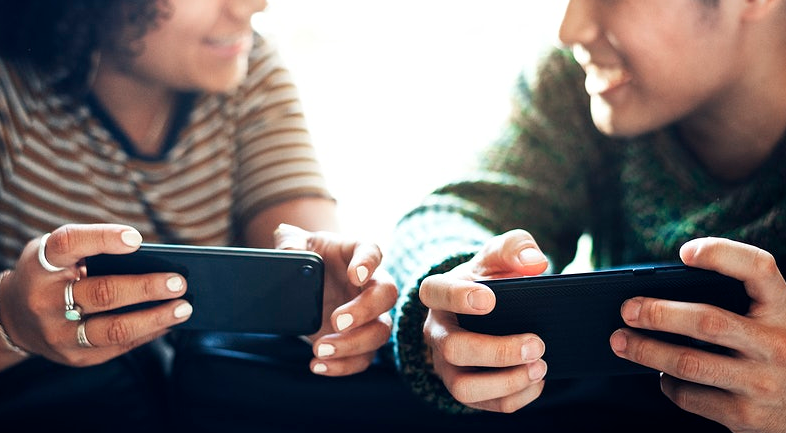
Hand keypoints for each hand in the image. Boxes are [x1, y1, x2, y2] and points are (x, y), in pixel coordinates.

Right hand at [0, 223, 191, 368]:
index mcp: (42, 264)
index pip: (70, 244)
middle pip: (102, 293)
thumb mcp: (56, 252)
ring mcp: (58, 333)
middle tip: (179, 281)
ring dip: (156, 318)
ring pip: (114, 328)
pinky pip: (119, 347)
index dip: (103, 239)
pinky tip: (169, 322)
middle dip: (147, 287)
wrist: (14, 317)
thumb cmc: (51, 274)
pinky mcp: (74, 356)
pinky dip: (149, 333)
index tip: (136, 239)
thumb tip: (150, 257)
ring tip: (184, 308)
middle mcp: (46, 299)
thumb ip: (92, 248)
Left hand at [274, 224, 397, 375]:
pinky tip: (317, 365)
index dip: (368, 263)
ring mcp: (369, 314)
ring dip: (353, 344)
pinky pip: (363, 357)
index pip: (372, 252)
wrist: (305, 280)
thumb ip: (290, 243)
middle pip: (386, 295)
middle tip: (336, 321)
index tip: (355, 275)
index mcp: (357, 252)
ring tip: (320, 349)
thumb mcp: (293, 242)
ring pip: (381, 331)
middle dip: (364, 310)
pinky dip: (343, 366)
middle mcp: (370, 283)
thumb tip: (288, 253)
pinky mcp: (357, 339)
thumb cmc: (306, 253)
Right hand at [418, 229, 549, 412]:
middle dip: (497, 350)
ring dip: (506, 382)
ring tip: (540, 367)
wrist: (484, 309)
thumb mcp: (498, 255)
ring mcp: (446, 364)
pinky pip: (483, 404)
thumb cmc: (489, 278)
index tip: (491, 300)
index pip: (436, 293)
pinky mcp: (464, 388)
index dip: (459, 298)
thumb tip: (535, 263)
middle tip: (537, 343)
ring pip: (463, 387)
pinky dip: (514, 397)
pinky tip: (536, 381)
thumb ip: (515, 247)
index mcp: (439, 292)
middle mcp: (436, 331)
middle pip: (453, 348)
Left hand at [610, 237, 785, 432]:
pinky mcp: (744, 416)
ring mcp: (761, 382)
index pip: (758, 269)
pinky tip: (660, 374)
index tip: (684, 252)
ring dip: (645, 350)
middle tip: (627, 309)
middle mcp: (777, 345)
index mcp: (784, 309)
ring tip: (620, 341)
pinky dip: (667, 383)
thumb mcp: (771, 321)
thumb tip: (661, 294)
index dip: (720, 254)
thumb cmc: (778, 352)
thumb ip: (736, 303)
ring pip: (688, 362)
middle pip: (706, 321)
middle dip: (658, 314)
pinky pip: (690, 396)